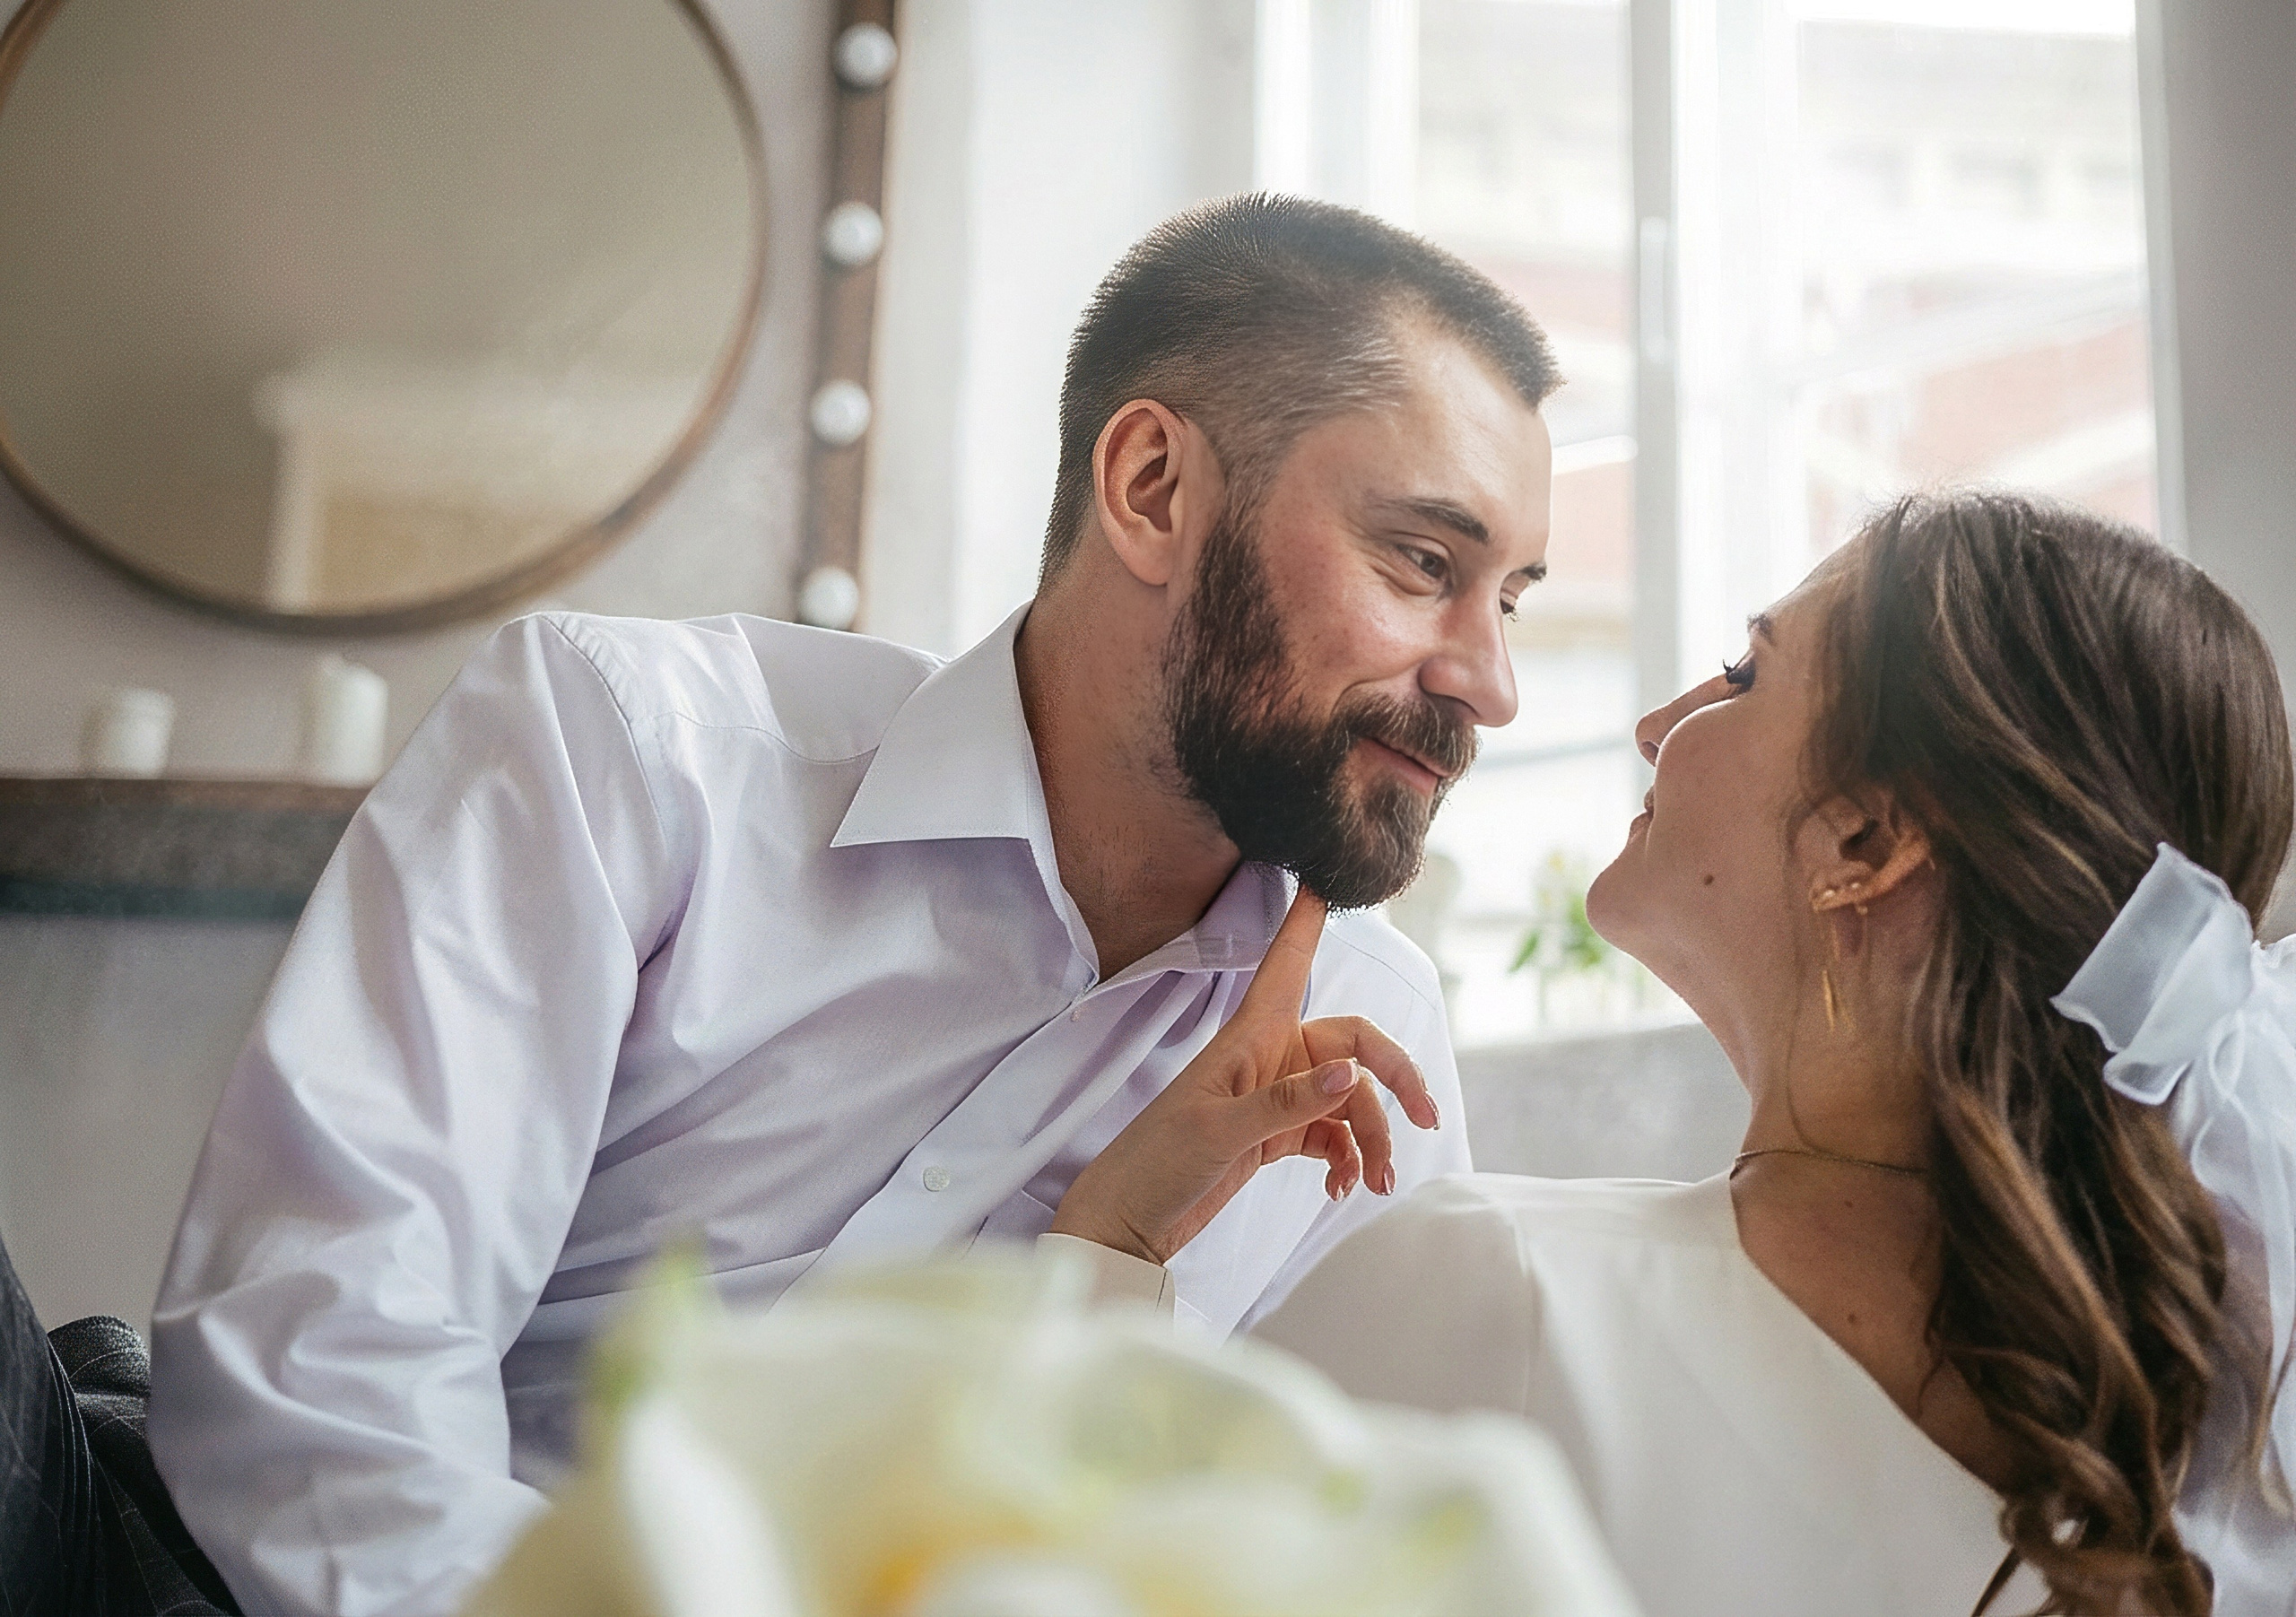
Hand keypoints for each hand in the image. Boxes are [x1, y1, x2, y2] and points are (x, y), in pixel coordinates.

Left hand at [1049, 888, 1441, 1265]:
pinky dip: (1348, 1161)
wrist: (1127, 1222)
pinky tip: (1342, 1189)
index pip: (1288, 962)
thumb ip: (1286, 1103)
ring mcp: (1277, 1097)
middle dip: (1395, 1079)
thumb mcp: (1218, 1131)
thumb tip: (1352, 1076)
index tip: (1325, 877)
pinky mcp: (1278, 1136)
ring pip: (1351, 1101)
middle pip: (1354, 1045)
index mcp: (1251, 1037)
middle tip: (1427, 1119)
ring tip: (1377, 1184)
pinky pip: (1333, 1136)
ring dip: (1374, 1139)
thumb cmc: (1157, 1163)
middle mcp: (1271, 1058)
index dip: (1307, 920)